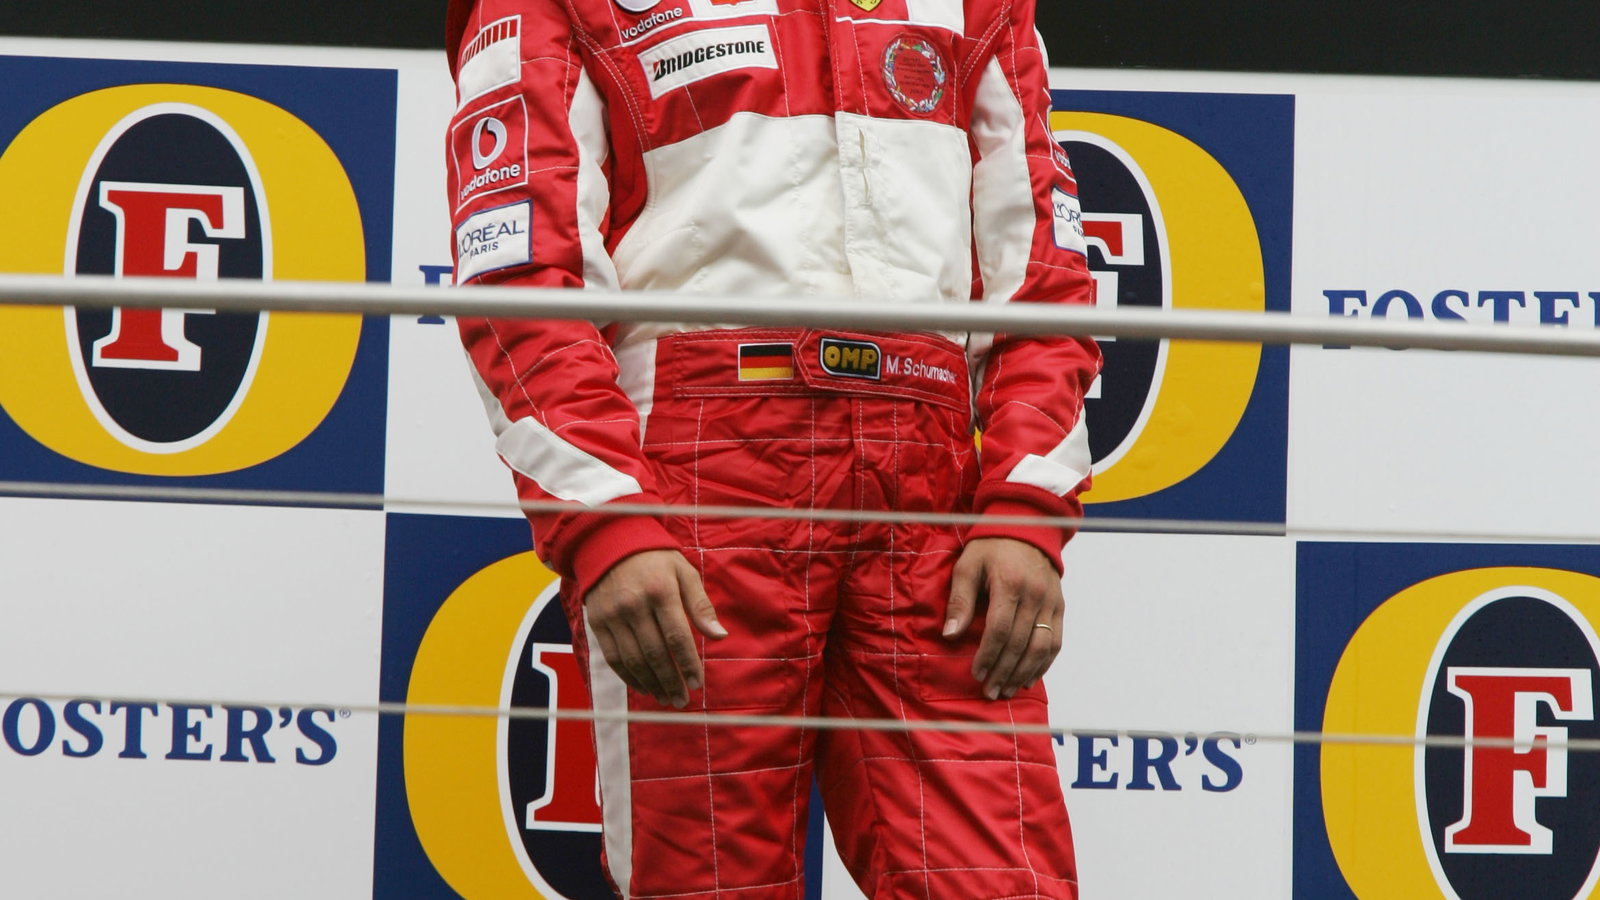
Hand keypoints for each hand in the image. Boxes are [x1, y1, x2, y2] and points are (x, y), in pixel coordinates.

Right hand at [584, 550, 727, 707]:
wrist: (610, 544)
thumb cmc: (655, 560)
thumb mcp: (684, 573)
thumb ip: (701, 605)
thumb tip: (719, 636)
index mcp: (660, 591)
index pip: (677, 637)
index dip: (688, 664)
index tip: (698, 683)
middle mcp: (634, 605)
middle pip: (655, 654)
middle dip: (671, 681)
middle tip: (682, 700)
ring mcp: (612, 615)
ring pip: (633, 660)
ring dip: (651, 684)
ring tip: (666, 697)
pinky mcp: (597, 622)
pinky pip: (613, 657)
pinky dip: (628, 677)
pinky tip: (644, 687)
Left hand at [944, 537, 1063, 700]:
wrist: (1027, 527)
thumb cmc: (991, 547)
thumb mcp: (967, 566)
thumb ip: (960, 600)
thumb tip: (951, 634)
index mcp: (1010, 584)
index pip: (1000, 630)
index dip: (988, 656)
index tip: (977, 673)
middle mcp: (1035, 595)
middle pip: (1020, 643)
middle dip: (1003, 672)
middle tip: (990, 692)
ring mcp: (1051, 601)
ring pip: (1041, 647)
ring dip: (1024, 673)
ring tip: (1007, 690)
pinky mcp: (1060, 606)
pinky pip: (1056, 641)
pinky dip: (1044, 663)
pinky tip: (1029, 677)